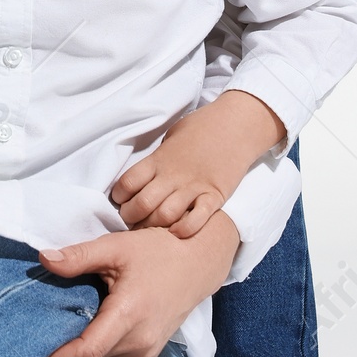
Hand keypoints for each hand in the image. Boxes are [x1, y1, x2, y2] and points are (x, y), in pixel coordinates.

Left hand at [36, 214, 238, 356]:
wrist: (198, 263)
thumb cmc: (159, 251)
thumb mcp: (116, 247)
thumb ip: (79, 256)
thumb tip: (43, 259)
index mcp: (130, 315)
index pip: (86, 352)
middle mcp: (140, 341)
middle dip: (60, 353)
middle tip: (31, 337)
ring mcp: (146, 351)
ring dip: (78, 350)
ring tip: (52, 330)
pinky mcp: (148, 353)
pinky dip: (95, 347)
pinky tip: (82, 328)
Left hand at [110, 91, 285, 236]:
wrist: (237, 124)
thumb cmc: (202, 127)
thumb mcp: (172, 137)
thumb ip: (157, 158)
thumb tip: (144, 176)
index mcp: (159, 158)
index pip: (128, 182)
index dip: (119, 197)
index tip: (120, 202)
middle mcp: (173, 175)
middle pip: (142, 204)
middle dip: (131, 217)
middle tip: (131, 220)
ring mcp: (194, 186)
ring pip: (165, 215)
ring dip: (153, 226)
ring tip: (149, 229)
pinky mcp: (215, 196)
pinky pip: (197, 219)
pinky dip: (185, 229)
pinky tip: (176, 232)